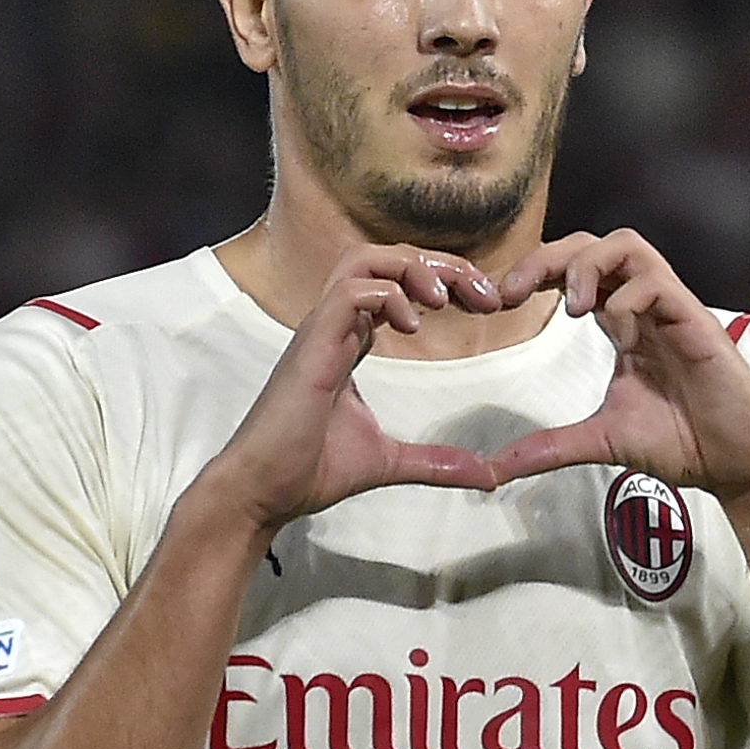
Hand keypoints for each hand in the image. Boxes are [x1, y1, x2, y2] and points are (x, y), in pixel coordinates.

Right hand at [210, 245, 501, 532]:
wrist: (261, 491)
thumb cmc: (307, 469)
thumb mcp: (389, 461)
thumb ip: (437, 461)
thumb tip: (488, 476)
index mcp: (350, 340)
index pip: (398, 282)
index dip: (446, 280)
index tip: (487, 305)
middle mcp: (334, 326)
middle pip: (387, 257)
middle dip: (441, 263)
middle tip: (484, 295)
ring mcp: (320, 332)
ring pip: (362, 259)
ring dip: (412, 267)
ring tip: (445, 298)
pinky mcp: (311, 347)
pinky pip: (348, 292)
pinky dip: (387, 296)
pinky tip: (412, 326)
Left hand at [483, 230, 749, 498]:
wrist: (738, 464)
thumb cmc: (685, 442)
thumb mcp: (601, 441)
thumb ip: (549, 448)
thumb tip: (493, 470)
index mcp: (623, 323)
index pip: (573, 271)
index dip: (535, 273)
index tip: (501, 300)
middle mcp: (645, 307)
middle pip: (593, 243)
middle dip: (548, 257)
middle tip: (516, 291)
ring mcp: (672, 309)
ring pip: (627, 246)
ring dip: (589, 266)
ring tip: (573, 308)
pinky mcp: (697, 323)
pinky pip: (658, 282)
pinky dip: (630, 299)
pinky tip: (623, 336)